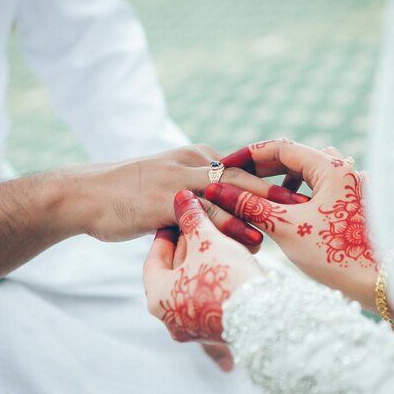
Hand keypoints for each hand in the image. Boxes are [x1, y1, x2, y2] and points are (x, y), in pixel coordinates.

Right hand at [60, 144, 307, 242]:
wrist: (83, 195)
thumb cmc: (125, 194)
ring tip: (293, 222)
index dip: (272, 179)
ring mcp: (179, 178)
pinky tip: (251, 237)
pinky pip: (205, 212)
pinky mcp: (165, 199)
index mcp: (195, 156)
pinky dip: (231, 224)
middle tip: (310, 202)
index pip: (242, 167)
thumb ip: (194, 195)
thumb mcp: (165, 186)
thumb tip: (218, 214)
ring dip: (262, 208)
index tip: (300, 192)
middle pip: (245, 175)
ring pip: (230, 192)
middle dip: (278, 189)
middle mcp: (191, 161)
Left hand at [143, 190, 263, 345]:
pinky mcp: (216, 331)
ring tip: (218, 238)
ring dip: (204, 260)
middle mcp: (170, 318)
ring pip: (194, 285)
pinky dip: (215, 277)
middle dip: (189, 246)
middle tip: (199, 223)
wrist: (265, 315)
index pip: (155, 258)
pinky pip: (209, 297)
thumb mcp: (207, 241)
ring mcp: (193, 328)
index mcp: (157, 298)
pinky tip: (230, 259)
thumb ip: (192, 218)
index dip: (167, 233)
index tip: (177, 217)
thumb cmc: (228, 277)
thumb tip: (181, 197)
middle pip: (175, 272)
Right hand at [205, 139, 377, 309]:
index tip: (225, 167)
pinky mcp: (355, 207)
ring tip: (262, 198)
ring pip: (309, 174)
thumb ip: (250, 206)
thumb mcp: (287, 228)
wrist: (384, 285)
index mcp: (332, 168)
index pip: (281, 147)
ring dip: (282, 182)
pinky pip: (321, 190)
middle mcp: (346, 172)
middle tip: (236, 181)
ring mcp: (353, 189)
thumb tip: (217, 190)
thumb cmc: (338, 255)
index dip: (248, 155)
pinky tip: (289, 214)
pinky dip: (300, 196)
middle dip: (263, 169)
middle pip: (296, 158)